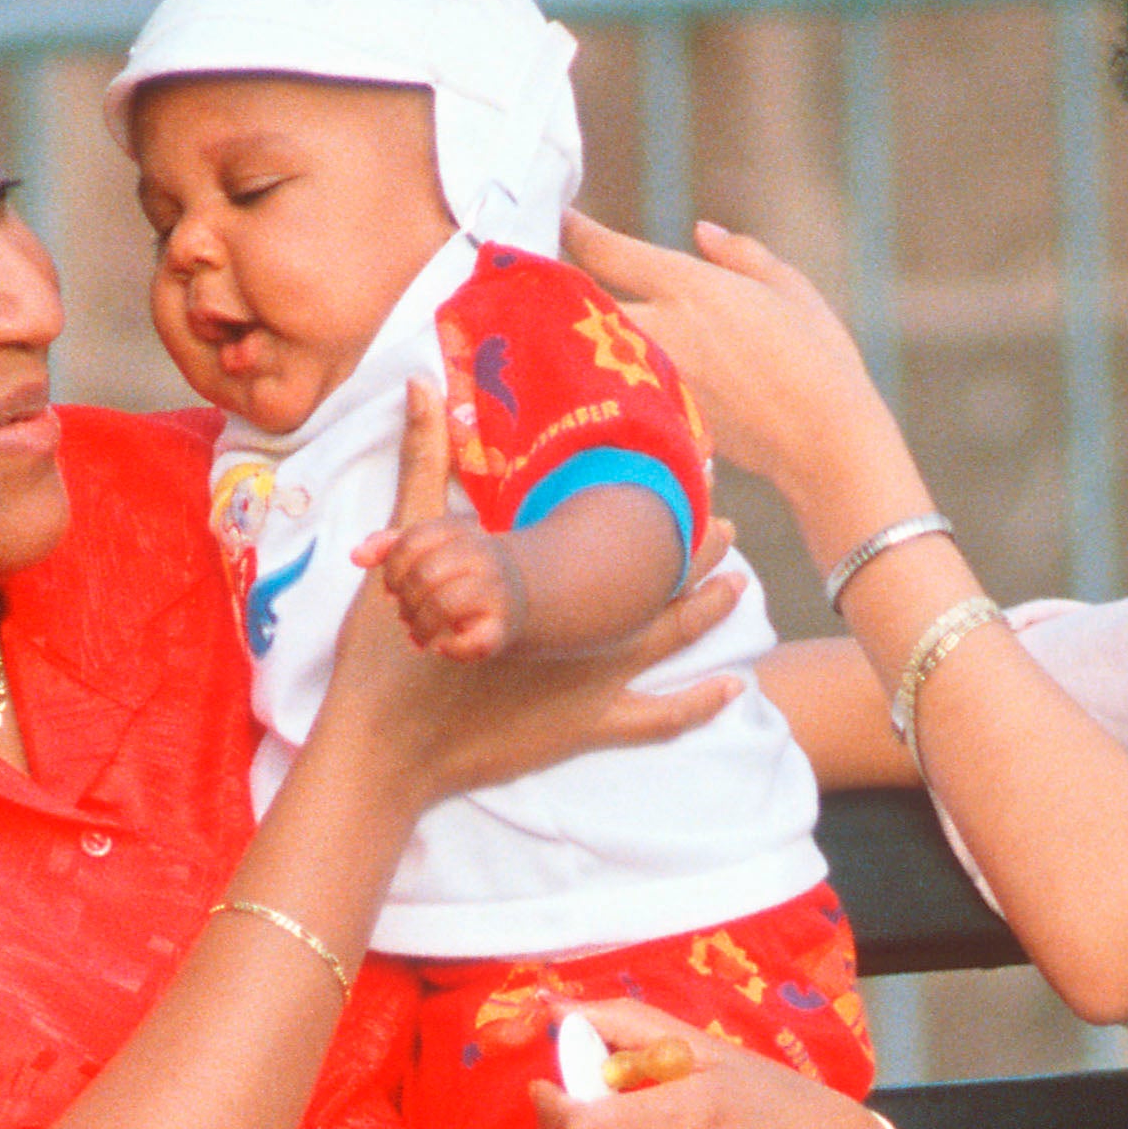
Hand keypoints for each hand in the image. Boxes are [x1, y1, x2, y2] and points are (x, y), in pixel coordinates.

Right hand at [316, 383, 742, 806]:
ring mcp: (594, 681)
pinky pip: (659, 718)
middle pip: (656, 578)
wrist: (389, 744)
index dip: (657, 496)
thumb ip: (421, 464)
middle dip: (694, 547)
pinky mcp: (588, 728)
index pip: (618, 528)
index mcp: (551, 580)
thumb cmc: (390, 653)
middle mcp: (586, 627)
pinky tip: (734, 688)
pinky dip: (699, 702)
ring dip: (707, 609)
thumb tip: (422, 385)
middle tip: (725, 521)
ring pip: (670, 638)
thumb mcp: (409, 548)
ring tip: (738, 583)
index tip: (691, 467)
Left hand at [368, 498, 522, 660]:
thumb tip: (355, 556)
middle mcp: (483, 555)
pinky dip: (450, 649)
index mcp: (461, 530)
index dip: (391, 570)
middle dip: (405, 601)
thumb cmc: (462, 570)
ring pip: (444, 606)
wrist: (521, 593)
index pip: (411, 542)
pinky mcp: (504, 627)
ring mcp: (497, 590)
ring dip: (419, 627)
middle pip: (424, 575)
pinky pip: (472, 642)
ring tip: (417, 635)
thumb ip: (392, 546)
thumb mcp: (432, 548)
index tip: (391, 589)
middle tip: (404, 615)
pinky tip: (440, 647)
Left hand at [563, 209, 923, 564]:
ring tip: (561, 326)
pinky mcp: (656, 420)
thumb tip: (702, 231)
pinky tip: (597, 379)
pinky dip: (601, 379)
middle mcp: (661, 330)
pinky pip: (615, 390)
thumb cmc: (819, 359)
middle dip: (560, 290)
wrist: (824, 443)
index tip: (561, 221)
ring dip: (575, 336)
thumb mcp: (790, 289)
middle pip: (580, 305)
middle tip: (542, 279)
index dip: (577, 232)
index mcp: (690, 287)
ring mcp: (651, 381)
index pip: (608, 252)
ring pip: (590, 351)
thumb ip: (741, 255)